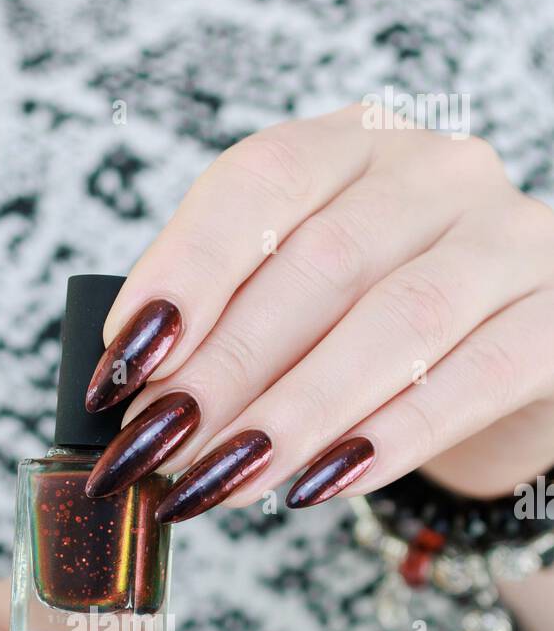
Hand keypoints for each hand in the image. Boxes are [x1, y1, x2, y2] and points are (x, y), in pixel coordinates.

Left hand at [83, 104, 553, 517]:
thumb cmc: (372, 333)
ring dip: (295, 411)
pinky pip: (475, 377)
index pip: (263, 180)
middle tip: (160, 447)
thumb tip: (134, 398)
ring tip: (221, 480)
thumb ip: (227, 326)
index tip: (123, 363)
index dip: (187, 271)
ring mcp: (508, 241)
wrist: (507, 361)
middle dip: (227, 366)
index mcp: (354, 146)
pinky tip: (320, 484)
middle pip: (323, 261)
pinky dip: (390, 437)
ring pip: (399, 320)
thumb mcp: (298, 305)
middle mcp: (438, 174)